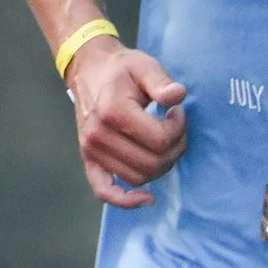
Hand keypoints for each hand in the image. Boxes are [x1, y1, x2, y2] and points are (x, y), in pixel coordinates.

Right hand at [67, 35, 186, 207]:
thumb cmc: (121, 69)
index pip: (160, 139)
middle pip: (152, 163)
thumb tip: (177, 96)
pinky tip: (147, 198)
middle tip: (176, 129)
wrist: (89, 71)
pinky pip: (104, 191)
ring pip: (137, 178)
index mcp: (113, 111)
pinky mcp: (89, 160)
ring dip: (160, 167)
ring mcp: (91, 151)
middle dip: (174, 149)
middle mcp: (99, 135)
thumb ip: (161, 82)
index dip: (178, 129)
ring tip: (164, 143)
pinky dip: (125, 200)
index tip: (177, 112)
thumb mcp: (144, 66)